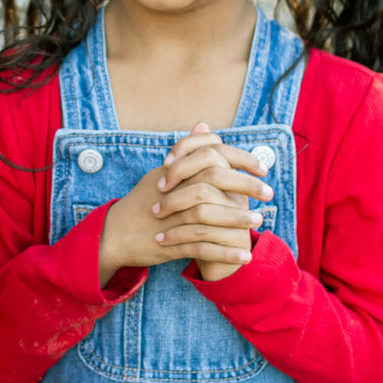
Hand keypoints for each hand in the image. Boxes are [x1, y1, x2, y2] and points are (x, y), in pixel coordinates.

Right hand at [99, 122, 271, 282]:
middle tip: (269, 195)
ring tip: (259, 223)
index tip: (261, 169)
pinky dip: (226, 253)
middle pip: (214, 181)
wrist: (114, 234)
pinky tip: (245, 256)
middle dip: (246, 187)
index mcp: (172, 173)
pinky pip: (202, 248)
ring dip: (238, 221)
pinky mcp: (169, 244)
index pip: (210, 155)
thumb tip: (205, 126)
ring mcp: (170, 218)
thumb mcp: (161, 173)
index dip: (239, 159)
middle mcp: (171, 192)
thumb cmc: (142, 203)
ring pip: (210, 215)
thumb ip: (187, 152)